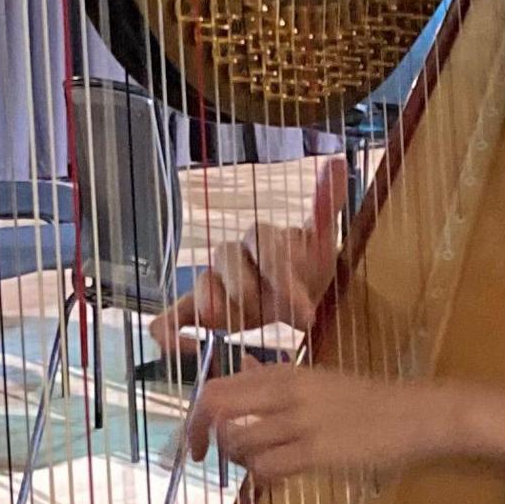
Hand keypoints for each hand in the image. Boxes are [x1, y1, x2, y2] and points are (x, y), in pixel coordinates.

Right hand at [157, 154, 346, 350]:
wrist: (298, 292)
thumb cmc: (306, 265)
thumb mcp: (322, 238)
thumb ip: (325, 205)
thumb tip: (335, 160)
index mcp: (262, 238)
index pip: (263, 243)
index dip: (280, 274)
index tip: (305, 314)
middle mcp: (234, 255)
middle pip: (227, 258)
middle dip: (250, 290)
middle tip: (276, 320)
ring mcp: (216, 282)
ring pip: (202, 285)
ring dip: (214, 305)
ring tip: (230, 327)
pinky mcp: (201, 309)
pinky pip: (174, 314)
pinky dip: (169, 329)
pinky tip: (172, 343)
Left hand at [178, 363, 451, 484]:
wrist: (416, 415)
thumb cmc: (366, 400)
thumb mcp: (316, 379)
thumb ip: (274, 377)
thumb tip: (240, 368)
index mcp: (282, 373)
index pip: (216, 389)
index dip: (194, 418)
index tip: (194, 441)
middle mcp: (285, 392)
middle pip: (215, 410)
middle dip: (200, 439)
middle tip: (208, 460)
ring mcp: (300, 421)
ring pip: (239, 443)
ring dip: (239, 462)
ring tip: (259, 465)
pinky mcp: (318, 452)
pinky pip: (267, 468)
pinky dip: (263, 478)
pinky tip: (279, 478)